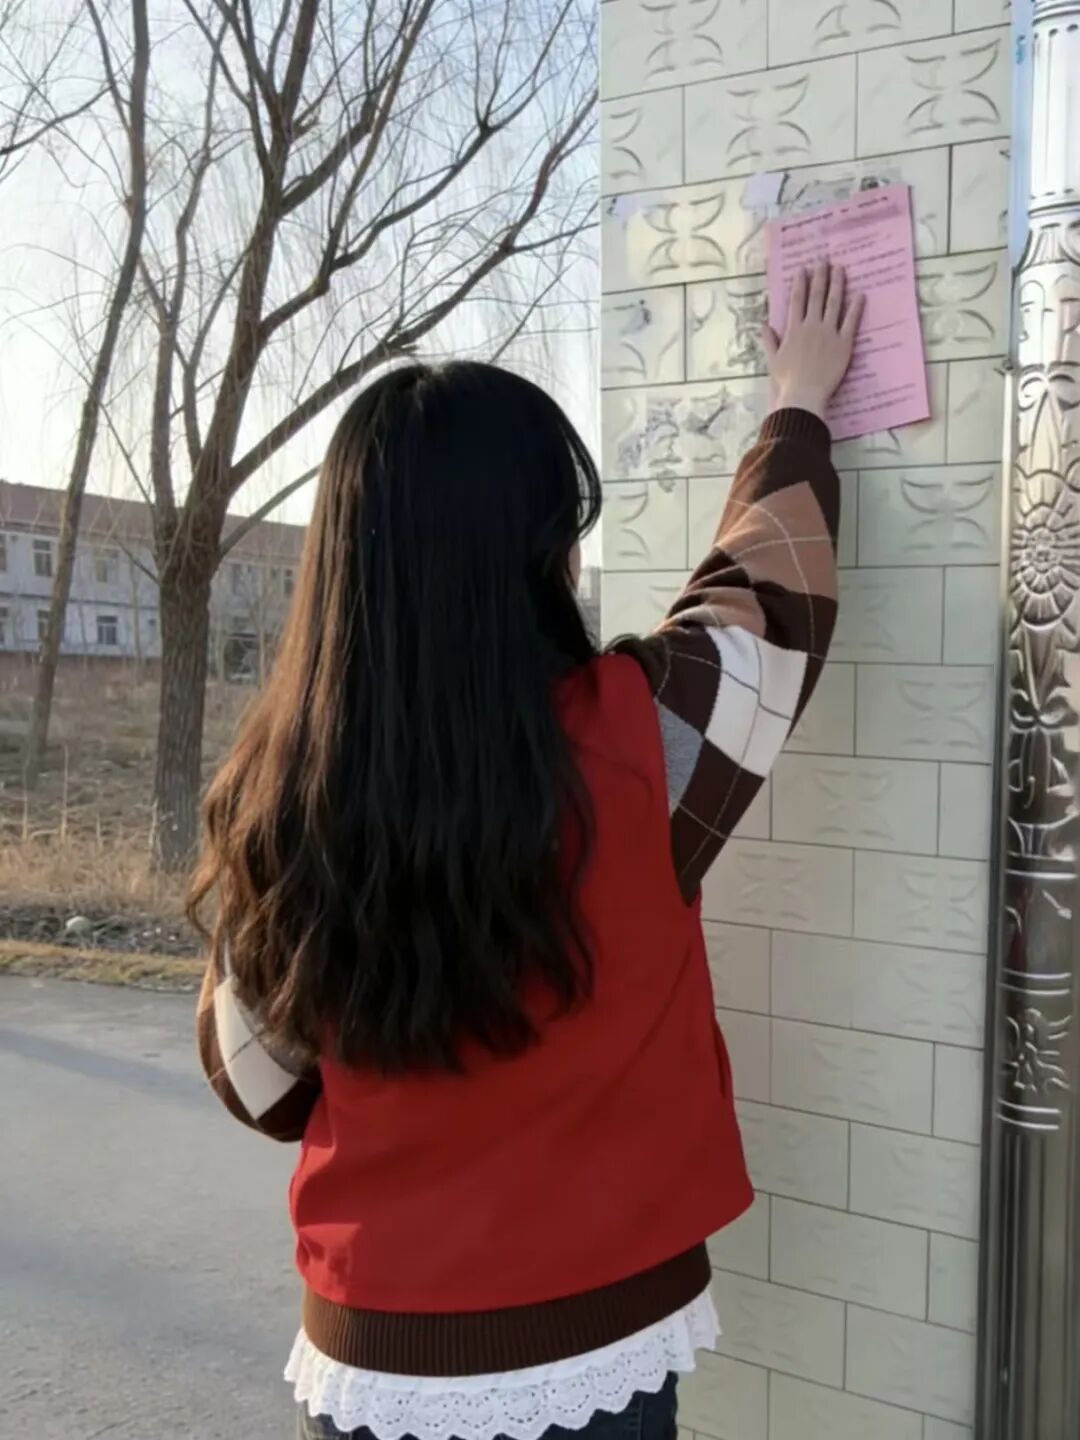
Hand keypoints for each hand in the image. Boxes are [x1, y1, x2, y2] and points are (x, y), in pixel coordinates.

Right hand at [763, 263, 864, 421]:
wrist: (804, 394)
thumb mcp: (773, 360)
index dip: (800, 283)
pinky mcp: (844, 343)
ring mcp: (829, 333)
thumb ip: (770, 341)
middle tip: (824, 260)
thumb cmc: (787, 381)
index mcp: (794, 329)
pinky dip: (856, 307)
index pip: (797, 300)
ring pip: (834, 303)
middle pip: (817, 295)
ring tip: (840, 269)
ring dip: (838, 284)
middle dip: (820, 276)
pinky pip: (851, 321)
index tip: (803, 269)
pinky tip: (860, 295)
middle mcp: (811, 326)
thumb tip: (764, 325)